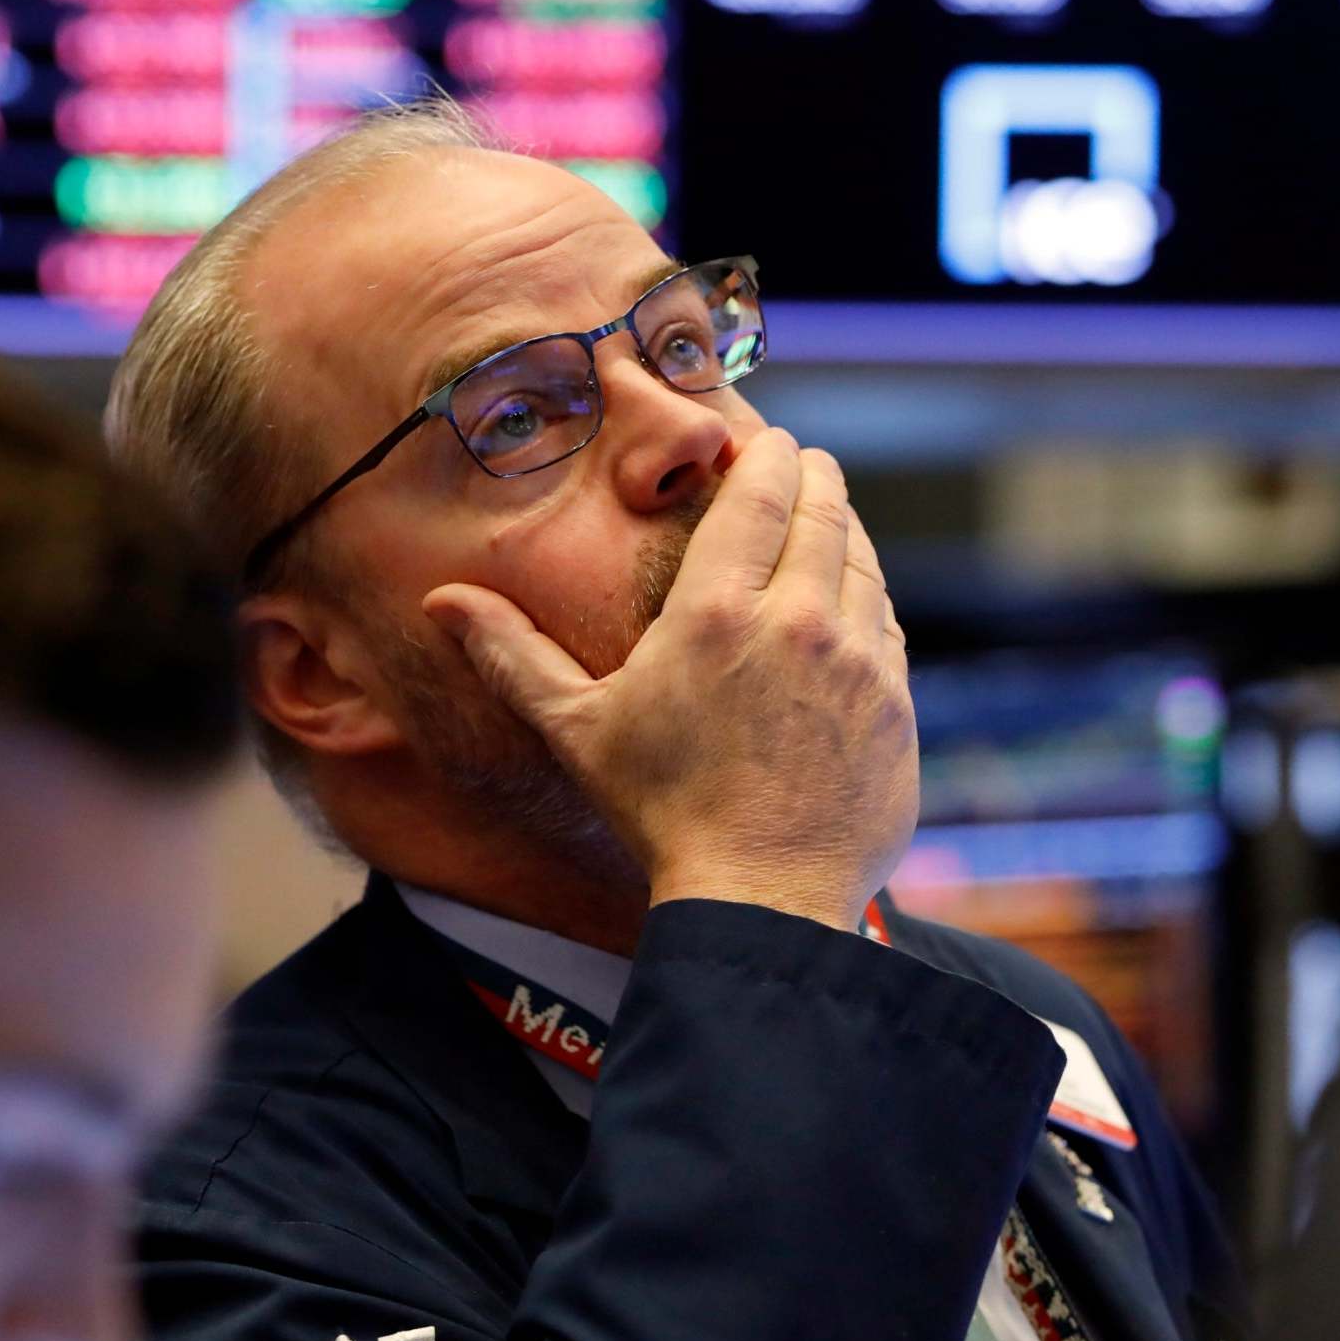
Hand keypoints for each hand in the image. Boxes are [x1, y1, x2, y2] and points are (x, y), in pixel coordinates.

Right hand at [421, 429, 915, 932]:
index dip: (767, 454)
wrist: (760, 900)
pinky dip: (867, 597)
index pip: (761, 492)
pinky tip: (848, 601)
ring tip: (823, 521)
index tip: (764, 440)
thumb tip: (443, 601)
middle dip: (812, 474)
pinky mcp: (895, 704)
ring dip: (843, 529)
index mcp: (718, 611)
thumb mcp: (577, 727)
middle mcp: (800, 621)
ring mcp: (859, 662)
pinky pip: (887, 624)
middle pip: (824, 508)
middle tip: (801, 462)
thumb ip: (513, 654)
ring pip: (863, 560)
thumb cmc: (661, 813)